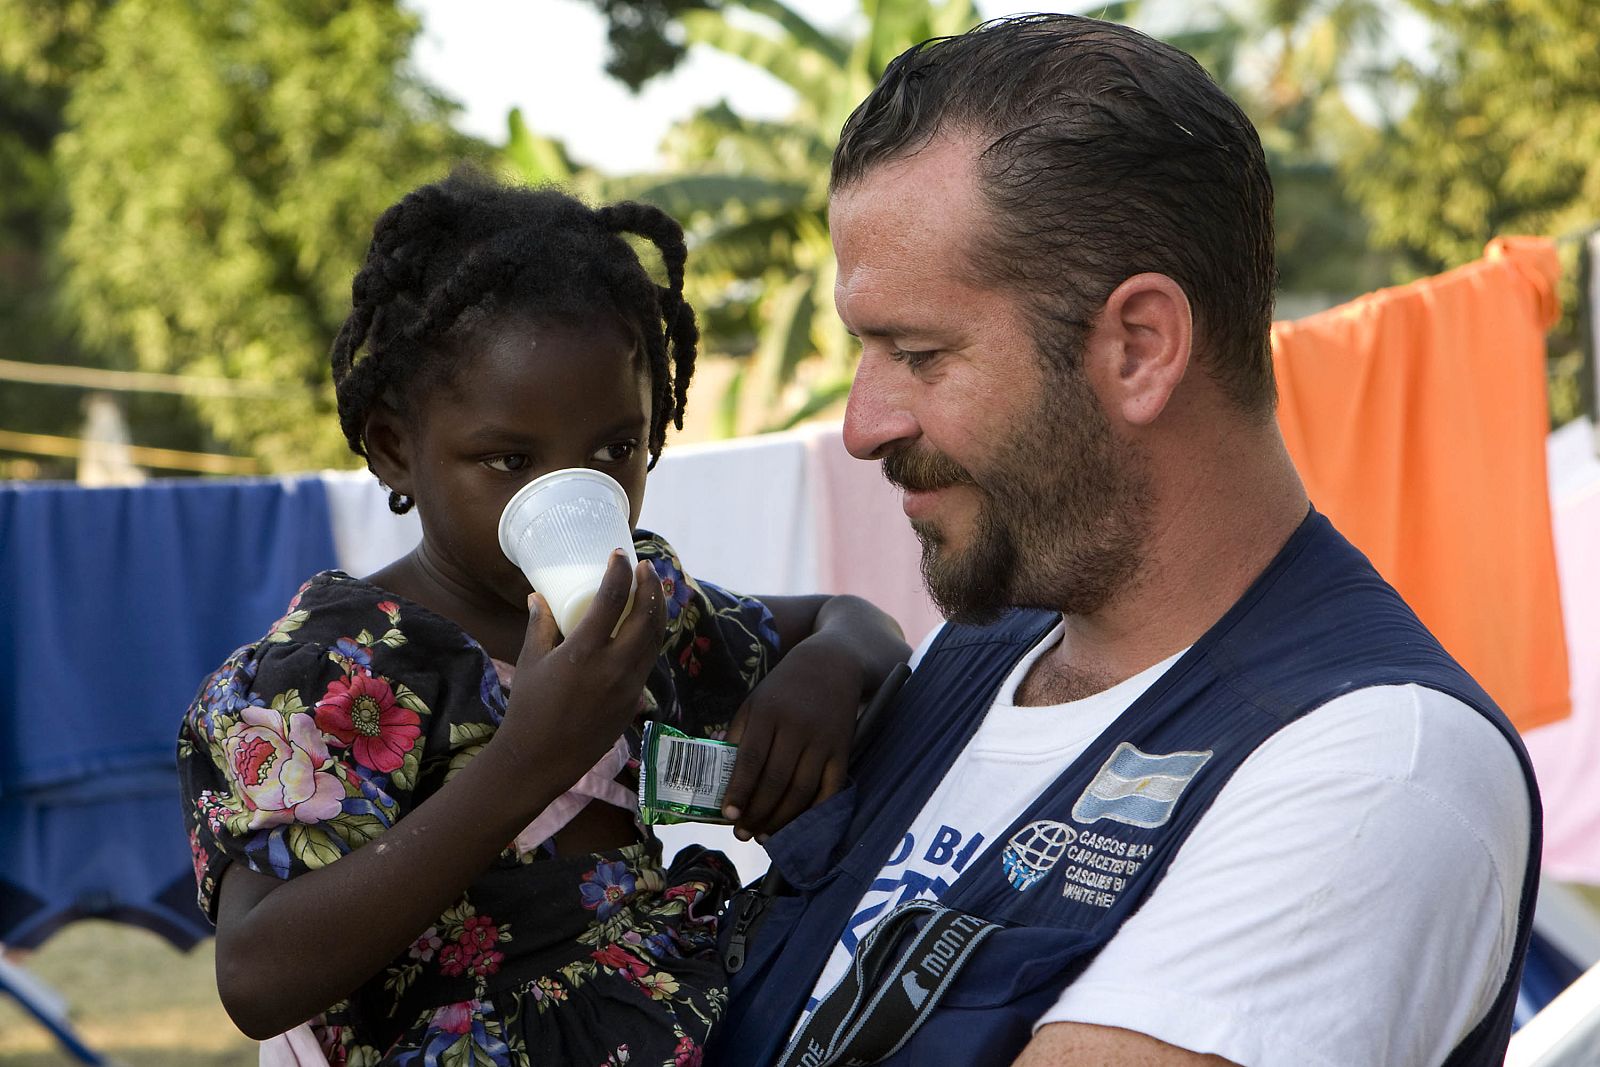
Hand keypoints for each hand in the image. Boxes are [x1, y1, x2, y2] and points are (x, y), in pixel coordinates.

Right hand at [498, 552, 664, 789]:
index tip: (620, 554)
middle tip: (646, 567)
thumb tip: (537, 595)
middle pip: (646, 617)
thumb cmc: (528, 709)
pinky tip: (645, 626)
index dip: (619, 571)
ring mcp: (628, 686)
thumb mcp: (530, 662)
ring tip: (653, 589)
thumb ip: (539, 625)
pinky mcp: (634, 701)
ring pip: (654, 640)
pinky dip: (650, 638)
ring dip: (657, 610)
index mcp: (583, 653)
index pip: (612, 600)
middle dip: (650, 587)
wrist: (540, 760)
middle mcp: (612, 667)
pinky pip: (648, 662)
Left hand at [720, 635, 862, 840]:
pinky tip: (797, 825)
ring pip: (801, 790)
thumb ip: (737, 734)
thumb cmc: (785, 687)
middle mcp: (797, 727)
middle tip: (743, 833)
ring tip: (764, 835)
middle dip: (758, 813)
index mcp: (769, 713)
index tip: (728, 814)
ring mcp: (823, 740)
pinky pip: (829, 790)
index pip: (751, 759)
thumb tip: (715, 774)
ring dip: (781, 819)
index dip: (739, 789)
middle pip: (776, 780)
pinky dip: (813, 812)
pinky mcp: (843, 750)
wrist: (833, 664)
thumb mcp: (755, 701)